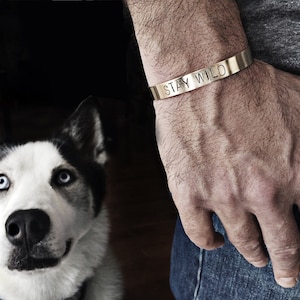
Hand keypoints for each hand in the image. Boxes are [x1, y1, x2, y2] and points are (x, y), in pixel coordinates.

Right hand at [154, 61, 299, 287]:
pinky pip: (200, 233)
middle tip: (286, 273)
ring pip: (242, 242)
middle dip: (288, 265)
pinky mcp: (189, 192)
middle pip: (282, 245)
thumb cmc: (252, 88)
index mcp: (296, 174)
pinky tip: (215, 242)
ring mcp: (222, 196)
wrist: (203, 77)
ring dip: (252, 253)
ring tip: (254, 254)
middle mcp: (261, 194)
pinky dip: (210, 243)